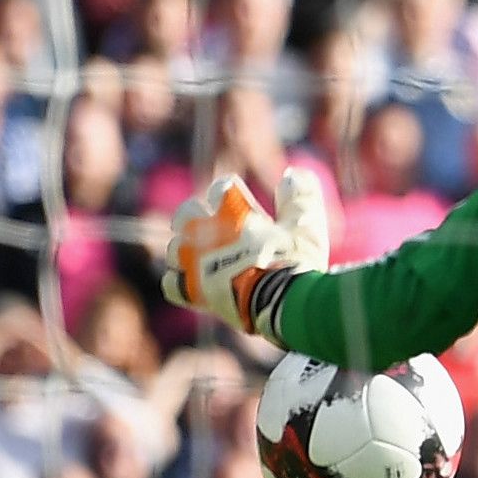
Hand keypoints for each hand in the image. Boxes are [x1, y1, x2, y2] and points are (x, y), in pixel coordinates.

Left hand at [159, 169, 329, 340]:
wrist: (283, 302)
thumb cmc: (295, 262)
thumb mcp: (306, 225)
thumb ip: (298, 197)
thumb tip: (291, 175)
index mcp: (233, 210)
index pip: (222, 188)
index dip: (229, 194)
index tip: (238, 203)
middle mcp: (208, 232)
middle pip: (186, 212)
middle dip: (195, 216)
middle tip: (212, 227)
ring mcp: (196, 262)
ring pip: (174, 248)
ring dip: (186, 250)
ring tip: (201, 257)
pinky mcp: (193, 291)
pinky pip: (171, 283)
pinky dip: (180, 283)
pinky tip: (193, 284)